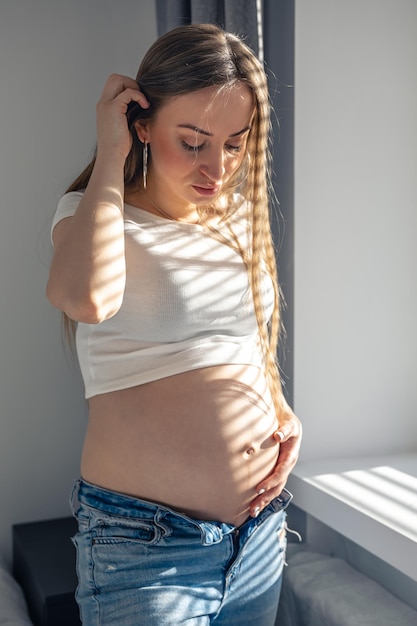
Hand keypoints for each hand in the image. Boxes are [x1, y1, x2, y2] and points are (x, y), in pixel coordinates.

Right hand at [95, 73, 149, 159]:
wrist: (111, 156)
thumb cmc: (118, 147)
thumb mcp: (123, 127)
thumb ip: (127, 115)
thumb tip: (140, 109)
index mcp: (104, 107)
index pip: (113, 85)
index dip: (127, 87)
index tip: (138, 99)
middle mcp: (103, 103)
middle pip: (115, 78)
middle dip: (130, 83)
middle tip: (140, 97)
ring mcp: (106, 104)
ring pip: (119, 80)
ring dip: (134, 87)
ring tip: (143, 102)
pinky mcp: (113, 108)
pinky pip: (128, 92)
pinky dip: (139, 96)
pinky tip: (145, 106)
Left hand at [249, 397, 301, 517]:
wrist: (288, 424)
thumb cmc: (288, 423)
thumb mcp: (290, 424)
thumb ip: (285, 430)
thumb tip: (278, 435)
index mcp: (290, 457)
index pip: (280, 473)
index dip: (270, 482)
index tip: (259, 489)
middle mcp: (287, 467)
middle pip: (277, 487)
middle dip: (265, 498)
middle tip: (253, 508)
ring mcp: (282, 470)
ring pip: (274, 490)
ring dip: (264, 502)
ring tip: (252, 512)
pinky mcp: (276, 471)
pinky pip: (271, 486)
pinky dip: (264, 496)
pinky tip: (255, 504)